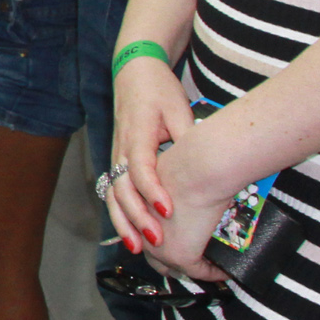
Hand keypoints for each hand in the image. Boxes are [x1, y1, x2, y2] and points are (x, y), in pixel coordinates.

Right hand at [102, 53, 219, 277]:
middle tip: (157, 242)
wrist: (134, 72)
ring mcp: (117, 156)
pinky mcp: (119, 161)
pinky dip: (121, 215)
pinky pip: (115, 192)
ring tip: (137, 247)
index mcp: (137, 135)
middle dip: (137, 218)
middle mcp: (122, 149)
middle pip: (122, 189)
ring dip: (123, 223)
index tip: (169, 210)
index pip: (141, 169)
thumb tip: (206, 163)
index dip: (153, 192)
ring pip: (113, 195)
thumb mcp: (178, 108)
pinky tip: (132, 234)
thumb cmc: (157, 89)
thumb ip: (188, 136)